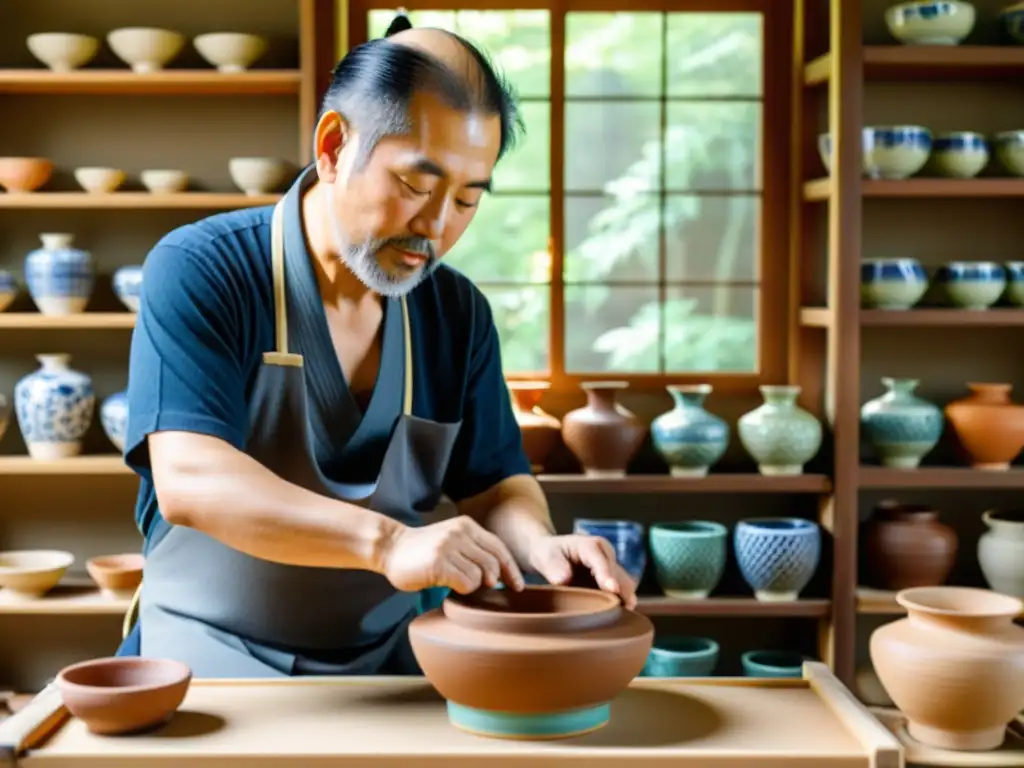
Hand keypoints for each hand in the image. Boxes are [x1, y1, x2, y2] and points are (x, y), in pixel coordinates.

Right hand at [382, 516, 525, 594]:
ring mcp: (449, 547)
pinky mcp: (439, 563)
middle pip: (494, 562)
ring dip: (474, 585)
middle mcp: (460, 533)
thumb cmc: (423, 550)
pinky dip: (463, 589)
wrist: (391, 548)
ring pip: (481, 575)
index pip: (499, 548)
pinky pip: (466, 582)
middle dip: (494, 580)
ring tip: (458, 582)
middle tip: (483, 587)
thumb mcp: (452, 540)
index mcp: (467, 526)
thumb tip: (499, 576)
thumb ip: (473, 550)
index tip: (517, 585)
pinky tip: (451, 586)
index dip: (511, 569)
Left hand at [527, 534, 637, 609]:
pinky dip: (620, 603)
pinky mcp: (611, 579)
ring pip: (625, 585)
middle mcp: (606, 554)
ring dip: (624, 600)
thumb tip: (564, 580)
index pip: (601, 562)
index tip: (613, 589)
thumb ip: (554, 567)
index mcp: (590, 545)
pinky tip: (616, 618)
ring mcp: (611, 567)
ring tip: (619, 619)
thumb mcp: (545, 557)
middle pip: (619, 575)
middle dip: (623, 593)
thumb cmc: (549, 554)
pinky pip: (621, 592)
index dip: (607, 576)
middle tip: (621, 614)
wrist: (550, 552)